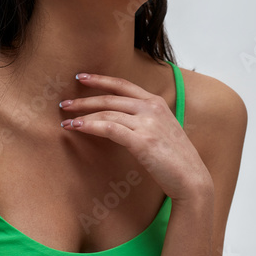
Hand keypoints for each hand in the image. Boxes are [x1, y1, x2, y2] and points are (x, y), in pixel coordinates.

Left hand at [58, 72, 212, 201]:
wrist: (191, 179)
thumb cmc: (175, 158)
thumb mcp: (163, 129)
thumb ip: (146, 119)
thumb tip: (122, 117)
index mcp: (156, 102)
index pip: (122, 84)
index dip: (100, 79)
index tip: (80, 77)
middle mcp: (151, 108)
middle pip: (110, 97)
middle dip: (84, 99)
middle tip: (64, 102)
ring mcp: (147, 123)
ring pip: (107, 112)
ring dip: (82, 115)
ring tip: (66, 120)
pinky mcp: (141, 141)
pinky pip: (109, 128)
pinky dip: (90, 126)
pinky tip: (77, 127)